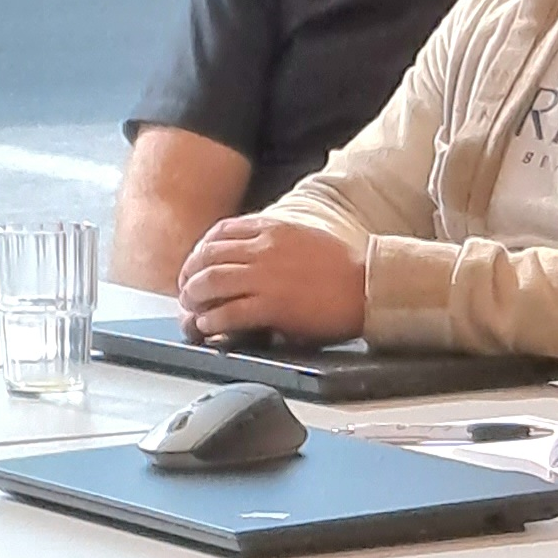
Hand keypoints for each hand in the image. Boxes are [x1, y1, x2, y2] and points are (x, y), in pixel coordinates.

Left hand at [175, 217, 368, 345]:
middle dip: (190, 277)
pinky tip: (210, 328)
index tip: (197, 264)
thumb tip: (250, 254)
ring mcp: (266, 277)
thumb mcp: (305, 238)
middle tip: (188, 294)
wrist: (369, 288)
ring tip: (194, 312)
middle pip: (207, 258)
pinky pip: (227, 313)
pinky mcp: (272, 306)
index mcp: (274, 229)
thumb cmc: (345, 269)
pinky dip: (212, 322)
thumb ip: (275, 241)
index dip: (200, 250)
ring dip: (194, 299)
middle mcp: (264, 249)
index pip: (220, 232)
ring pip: (210, 283)